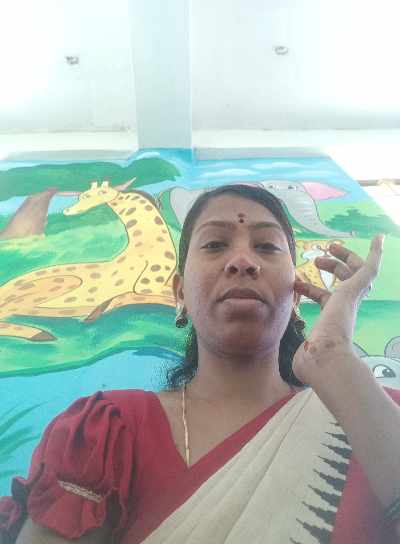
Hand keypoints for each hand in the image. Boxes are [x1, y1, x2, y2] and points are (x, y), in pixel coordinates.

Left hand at [292, 234, 383, 384]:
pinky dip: (375, 253)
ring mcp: (351, 299)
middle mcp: (344, 308)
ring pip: (354, 271)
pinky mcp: (355, 290)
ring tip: (328, 246)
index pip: (325, 298)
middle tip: (318, 258)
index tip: (297, 283)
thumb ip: (300, 352)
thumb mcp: (301, 350)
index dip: (311, 288)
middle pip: (343, 281)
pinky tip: (378, 238)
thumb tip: (296, 365)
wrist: (324, 358)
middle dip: (332, 266)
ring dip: (343, 256)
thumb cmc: (312, 359)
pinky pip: (370, 268)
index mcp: (331, 319)